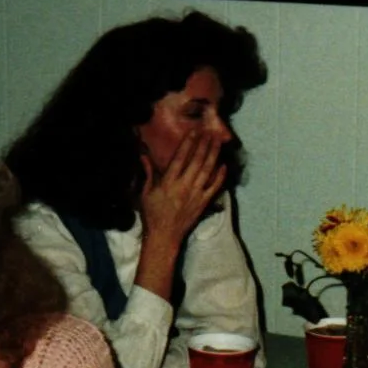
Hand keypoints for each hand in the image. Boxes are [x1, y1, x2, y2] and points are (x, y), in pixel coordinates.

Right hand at [138, 132, 226, 246]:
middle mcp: (184, 186)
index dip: (188, 143)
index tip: (194, 132)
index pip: (180, 158)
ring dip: (214, 155)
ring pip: (208, 170)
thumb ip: (148, 173)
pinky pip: (215, 187)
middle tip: (210, 132)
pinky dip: (220, 176)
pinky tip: (224, 165)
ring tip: (218, 142)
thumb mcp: (146, 193)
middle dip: (204, 145)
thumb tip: (143, 156)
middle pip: (197, 161)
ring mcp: (196, 195)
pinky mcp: (203, 203)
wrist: (164, 235)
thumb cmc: (152, 214)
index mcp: (169, 183)